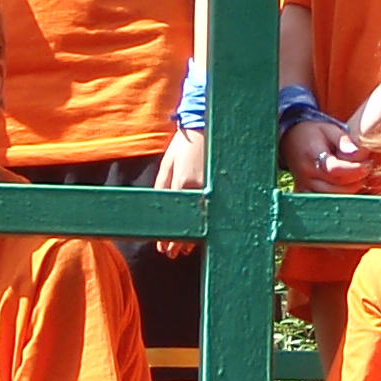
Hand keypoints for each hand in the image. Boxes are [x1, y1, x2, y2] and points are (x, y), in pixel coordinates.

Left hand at [154, 126, 206, 256]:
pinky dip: (206, 222)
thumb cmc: (183, 144)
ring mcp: (212, 187)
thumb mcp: (167, 164)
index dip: (169, 237)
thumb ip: (162, 186)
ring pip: (203, 219)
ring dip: (194, 235)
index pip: (174, 218)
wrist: (205, 126)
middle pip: (189, 223)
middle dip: (180, 242)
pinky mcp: (221, 185)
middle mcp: (198, 188)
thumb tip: (159, 209)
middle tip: (171, 254)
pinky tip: (202, 231)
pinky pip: (212, 209)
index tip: (164, 249)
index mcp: (182, 182)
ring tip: (185, 249)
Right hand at [280, 116, 369, 189]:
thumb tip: (359, 153)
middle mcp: (306, 175)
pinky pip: (328, 203)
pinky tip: (348, 185)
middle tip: (367, 167)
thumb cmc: (314, 134)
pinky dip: (342, 197)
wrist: (291, 142)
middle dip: (358, 180)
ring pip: (335, 198)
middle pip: (338, 187)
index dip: (354, 170)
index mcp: (311, 155)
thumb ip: (344, 140)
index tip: (368, 164)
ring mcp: (305, 188)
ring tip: (358, 175)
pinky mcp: (306, 195)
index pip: (334, 170)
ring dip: (352, 189)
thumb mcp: (328, 129)